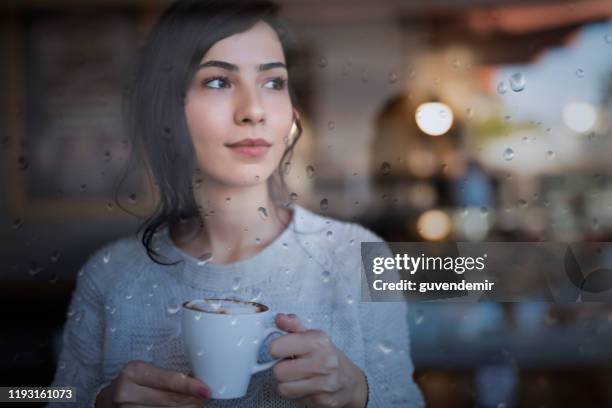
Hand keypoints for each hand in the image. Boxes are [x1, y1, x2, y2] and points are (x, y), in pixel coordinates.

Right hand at [95, 360, 210, 406]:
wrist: (107, 402)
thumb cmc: (132, 384)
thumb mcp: (146, 373)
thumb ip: (167, 376)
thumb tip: (199, 382)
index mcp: (133, 372)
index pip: (168, 380)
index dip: (190, 387)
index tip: (206, 390)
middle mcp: (126, 392)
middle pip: (170, 400)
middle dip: (192, 401)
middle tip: (204, 399)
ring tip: (195, 404)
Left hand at [269, 313, 367, 407]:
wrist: (350, 382)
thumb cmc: (328, 357)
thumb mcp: (314, 337)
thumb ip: (294, 326)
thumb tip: (279, 318)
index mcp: (318, 341)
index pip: (277, 347)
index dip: (276, 349)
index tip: (283, 349)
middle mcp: (323, 361)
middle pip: (278, 371)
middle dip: (282, 368)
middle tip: (292, 365)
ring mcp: (323, 383)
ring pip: (283, 387)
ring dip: (287, 383)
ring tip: (298, 376)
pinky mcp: (322, 400)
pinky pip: (293, 398)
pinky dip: (296, 393)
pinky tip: (306, 386)